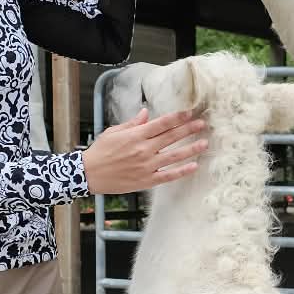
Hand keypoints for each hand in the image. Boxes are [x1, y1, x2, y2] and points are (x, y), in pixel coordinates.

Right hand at [82, 108, 207, 193]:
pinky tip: (193, 166)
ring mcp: (147, 166)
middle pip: (171, 137)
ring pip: (174, 156)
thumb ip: (133, 123)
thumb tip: (146, 113)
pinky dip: (182, 171)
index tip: (190, 112)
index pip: (162, 123)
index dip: (177, 117)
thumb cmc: (100, 151)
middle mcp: (144, 150)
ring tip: (204, 143)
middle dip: (188, 129)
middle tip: (203, 124)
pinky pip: (168, 176)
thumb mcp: (114, 132)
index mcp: (136, 135)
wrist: (89, 174)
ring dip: (191, 149)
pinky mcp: (146, 180)